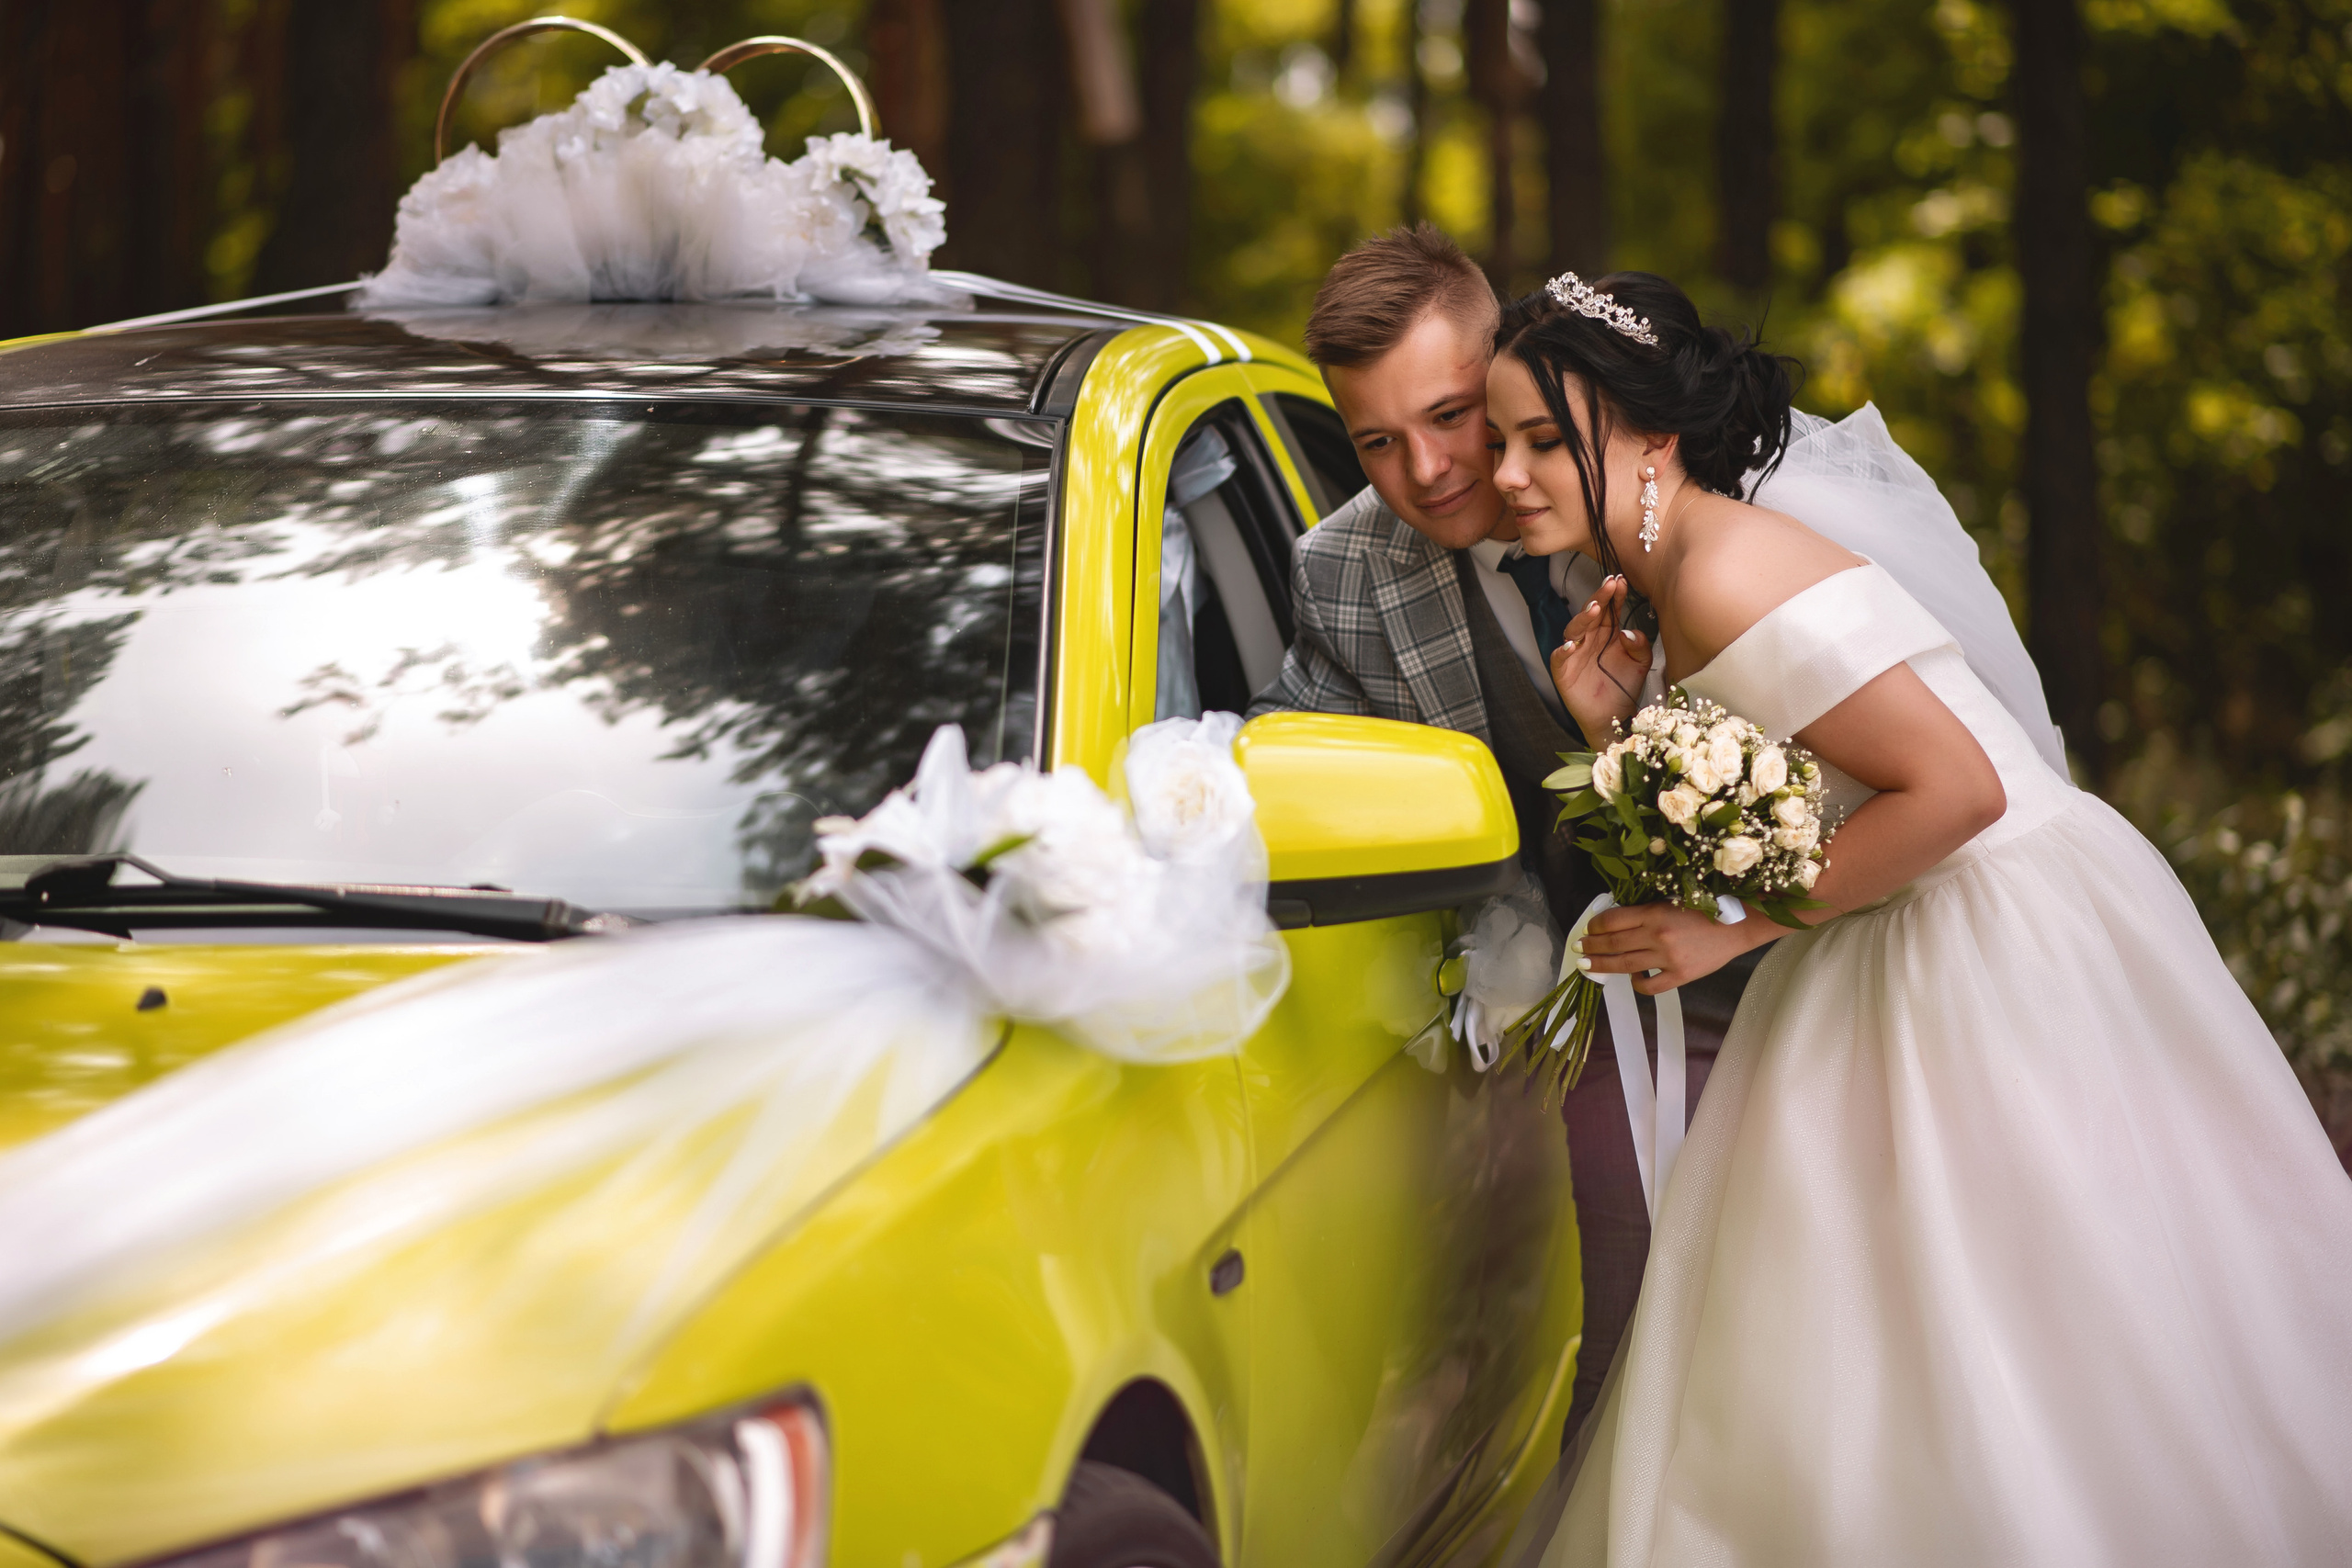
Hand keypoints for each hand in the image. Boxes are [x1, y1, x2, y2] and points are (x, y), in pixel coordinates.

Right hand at [1549, 575, 1651, 744]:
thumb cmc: (1623, 688)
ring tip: (1595, 609)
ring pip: (1575, 629)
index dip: (1615, 595)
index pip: (1610, 609)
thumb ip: (1641, 645)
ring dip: (1583, 618)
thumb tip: (1628, 632)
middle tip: (1610, 584)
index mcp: (1608, 634)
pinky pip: (1559, 657)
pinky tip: (1572, 645)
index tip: (1622, 582)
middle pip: (1591, 613)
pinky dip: (1563, 650)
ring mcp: (1575, 654)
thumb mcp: (1641, 664)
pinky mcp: (1563, 671)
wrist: (1613, 718)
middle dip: (1600, 597)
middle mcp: (1590, 640)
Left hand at [1577, 902, 1774, 994]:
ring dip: (1603, 965)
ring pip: (1625, 965)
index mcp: (1654, 912)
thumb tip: (1616, 921)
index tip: (1587, 929)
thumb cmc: (1706, 908)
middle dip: (1591, 947)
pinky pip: (1650, 986)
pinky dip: (1637, 984)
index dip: (1594, 926)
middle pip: (1613, 943)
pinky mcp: (1680, 976)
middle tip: (1579, 949)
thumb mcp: (1671, 901)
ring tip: (1589, 966)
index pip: (1612, 920)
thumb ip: (1646, 912)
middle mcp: (1657, 935)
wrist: (1739, 925)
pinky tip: (1633, 979)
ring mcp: (1668, 958)